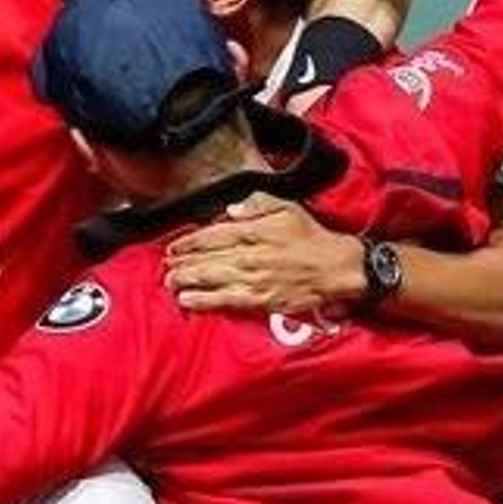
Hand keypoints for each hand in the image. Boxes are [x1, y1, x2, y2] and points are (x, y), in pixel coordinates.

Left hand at [164, 193, 365, 313]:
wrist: (336, 267)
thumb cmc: (311, 237)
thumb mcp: (286, 207)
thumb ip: (257, 204)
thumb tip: (231, 209)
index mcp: (254, 230)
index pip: (212, 234)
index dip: (189, 241)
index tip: (174, 246)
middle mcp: (250, 253)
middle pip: (206, 258)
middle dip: (182, 262)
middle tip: (167, 265)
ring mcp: (253, 278)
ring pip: (211, 278)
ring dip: (186, 280)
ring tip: (169, 282)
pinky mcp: (259, 299)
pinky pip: (225, 300)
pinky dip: (204, 300)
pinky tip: (187, 300)